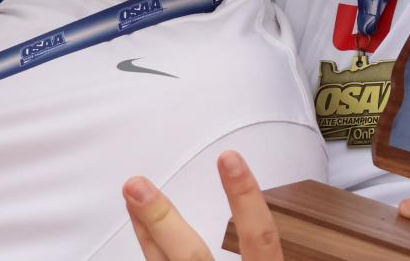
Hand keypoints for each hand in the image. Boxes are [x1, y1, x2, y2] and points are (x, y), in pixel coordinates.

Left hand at [125, 151, 280, 260]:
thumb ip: (275, 249)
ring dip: (146, 233)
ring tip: (131, 200)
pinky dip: (152, 251)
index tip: (229, 158)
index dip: (244, 197)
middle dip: (162, 221)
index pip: (260, 236)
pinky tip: (144, 234)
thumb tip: (278, 229)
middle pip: (191, 256)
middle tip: (137, 186)